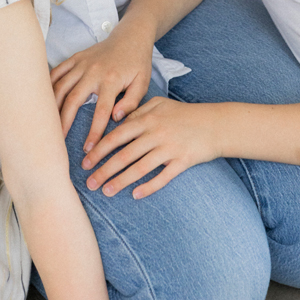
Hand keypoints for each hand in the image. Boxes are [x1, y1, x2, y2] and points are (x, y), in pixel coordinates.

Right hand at [51, 29, 153, 151]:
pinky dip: (48, 85)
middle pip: (73, 100)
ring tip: (47, 124)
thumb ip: (132, 102)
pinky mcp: (75, 58)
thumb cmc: (137, 62)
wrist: (130, 36)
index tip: (89, 149)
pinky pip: (57, 72)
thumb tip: (116, 118)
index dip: (94, 131)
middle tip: (57, 141)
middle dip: (64, 122)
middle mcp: (93, 71)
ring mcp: (81, 63)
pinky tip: (43, 100)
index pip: (101, 111)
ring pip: (60, 86)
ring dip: (51, 106)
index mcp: (112, 80)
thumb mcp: (143, 82)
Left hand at [82, 96, 218, 199]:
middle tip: (89, 183)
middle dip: (104, 170)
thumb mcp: (159, 104)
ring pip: (139, 168)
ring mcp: (169, 148)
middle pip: (124, 155)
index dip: (99, 150)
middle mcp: (155, 133)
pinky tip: (135, 195)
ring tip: (106, 192)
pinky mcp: (182, 161)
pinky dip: (148, 187)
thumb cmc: (184, 114)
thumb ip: (138, 112)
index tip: (84, 161)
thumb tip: (117, 122)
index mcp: (147, 118)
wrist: (215, 123)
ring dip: (120, 181)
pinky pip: (162, 177)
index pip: (116, 136)